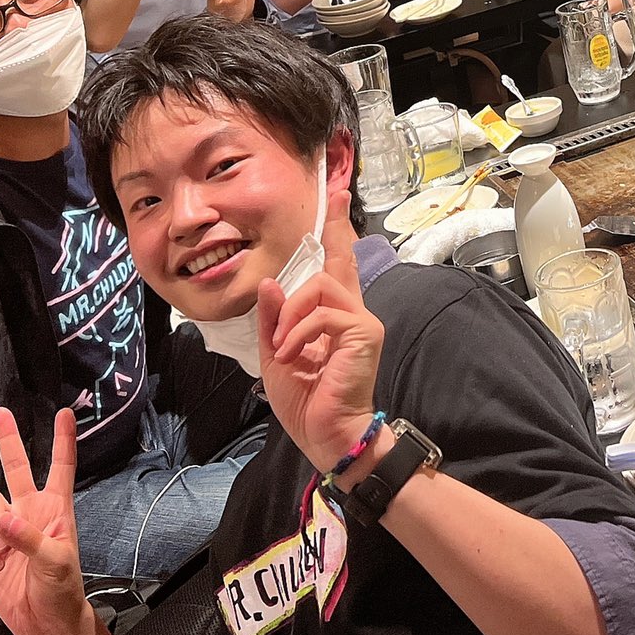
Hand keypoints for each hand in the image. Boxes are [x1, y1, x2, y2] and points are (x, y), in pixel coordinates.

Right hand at [0, 408, 93, 634]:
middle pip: (15, 468)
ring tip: (3, 551)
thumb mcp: (55, 562)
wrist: (44, 622)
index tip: (67, 412)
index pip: (61, 467)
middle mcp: (30, 511)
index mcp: (56, 508)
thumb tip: (4, 520)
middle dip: (8, 440)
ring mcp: (6, 529)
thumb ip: (30, 539)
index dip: (63, 440)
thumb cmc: (62, 588)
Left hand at [254, 168, 383, 469]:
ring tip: (283, 347)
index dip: (336, 232)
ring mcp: (361, 321)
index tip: (336, 197)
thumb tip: (271, 283)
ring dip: (290, 315)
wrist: (329, 436)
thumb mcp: (277, 357)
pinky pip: (321, 314)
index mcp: (334, 317)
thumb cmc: (307, 403)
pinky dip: (297, 333)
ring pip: (319, 287)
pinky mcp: (362, 332)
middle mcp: (353, 312)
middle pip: (338, 261)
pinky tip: (291, 356)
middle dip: (332, 231)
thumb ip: (274, 321)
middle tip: (335, 198)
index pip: (336, 266)